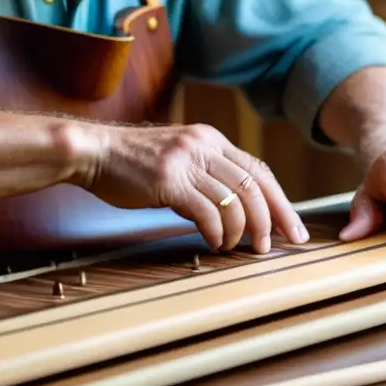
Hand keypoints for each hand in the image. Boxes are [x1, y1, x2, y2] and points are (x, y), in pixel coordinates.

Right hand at [78, 123, 308, 252]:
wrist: (94, 151)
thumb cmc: (132, 160)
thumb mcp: (178, 155)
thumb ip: (205, 171)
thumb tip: (236, 206)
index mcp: (210, 138)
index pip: (258, 170)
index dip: (280, 201)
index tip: (291, 227)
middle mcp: (203, 145)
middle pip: (254, 186)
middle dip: (271, 220)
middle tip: (271, 246)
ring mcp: (186, 162)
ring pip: (235, 201)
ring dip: (241, 231)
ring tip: (235, 247)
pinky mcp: (168, 182)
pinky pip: (208, 213)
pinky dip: (217, 234)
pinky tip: (213, 243)